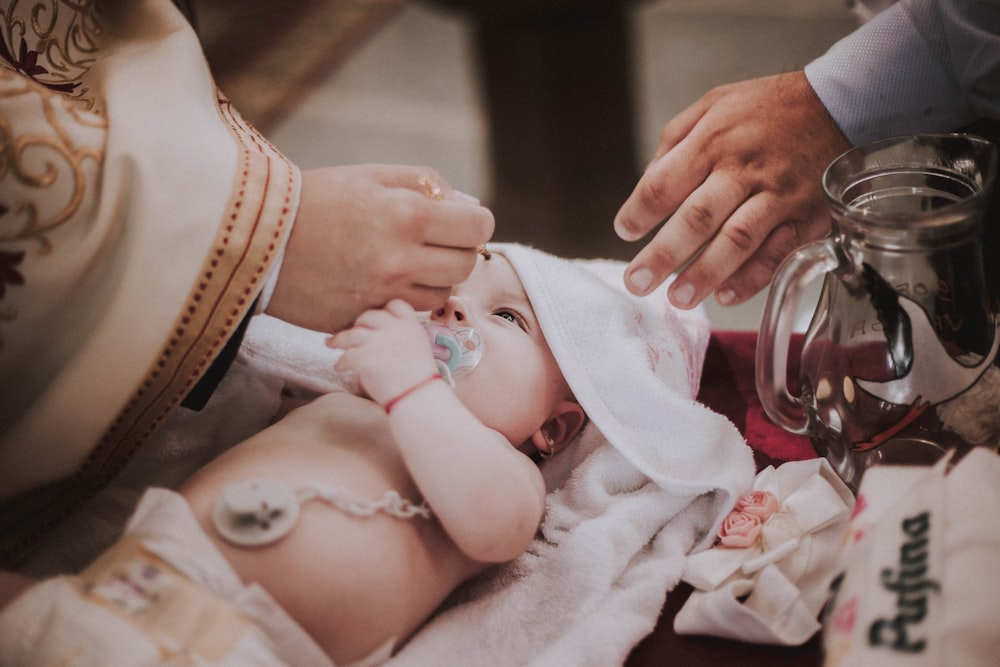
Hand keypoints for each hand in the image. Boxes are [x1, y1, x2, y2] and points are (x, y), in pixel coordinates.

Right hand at [267, 164, 494, 331]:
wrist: (255, 240)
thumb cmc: (316, 199)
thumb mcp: (371, 175)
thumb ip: (427, 185)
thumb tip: (469, 208)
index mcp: (408, 214)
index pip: (477, 228)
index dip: (474, 222)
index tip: (461, 220)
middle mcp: (402, 260)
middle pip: (465, 265)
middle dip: (459, 249)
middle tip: (436, 240)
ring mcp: (385, 295)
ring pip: (443, 294)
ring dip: (436, 277)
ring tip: (408, 260)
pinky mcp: (367, 319)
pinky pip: (410, 313)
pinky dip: (409, 298)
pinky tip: (387, 280)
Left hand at [327, 299, 438, 406]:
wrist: (417, 397)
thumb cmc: (418, 378)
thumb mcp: (418, 346)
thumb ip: (401, 335)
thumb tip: (379, 332)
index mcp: (410, 324)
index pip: (395, 305)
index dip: (385, 311)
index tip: (377, 321)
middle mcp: (394, 328)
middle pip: (369, 316)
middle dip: (360, 324)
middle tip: (353, 334)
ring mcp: (378, 342)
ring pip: (352, 334)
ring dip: (339, 339)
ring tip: (331, 343)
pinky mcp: (365, 358)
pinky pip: (347, 355)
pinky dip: (341, 362)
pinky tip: (340, 368)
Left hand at [614, 71, 849, 308]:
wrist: (838, 104)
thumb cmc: (765, 110)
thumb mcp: (712, 106)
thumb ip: (674, 145)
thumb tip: (646, 188)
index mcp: (712, 142)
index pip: (664, 183)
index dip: (639, 211)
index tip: (625, 231)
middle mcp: (743, 171)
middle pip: (697, 218)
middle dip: (663, 255)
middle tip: (637, 282)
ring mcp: (777, 196)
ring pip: (738, 240)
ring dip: (705, 274)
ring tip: (678, 298)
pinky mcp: (806, 217)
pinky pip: (777, 253)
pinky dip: (752, 278)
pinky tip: (726, 296)